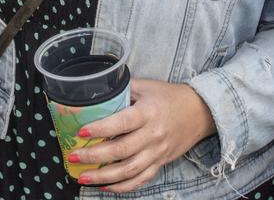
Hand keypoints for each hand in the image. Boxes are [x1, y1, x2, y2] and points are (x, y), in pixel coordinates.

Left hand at [69, 79, 216, 192]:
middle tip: (74, 156)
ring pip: (129, 170)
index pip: (122, 122)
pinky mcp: (160, 163)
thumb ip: (123, 89)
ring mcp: (157, 152)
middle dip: (94, 156)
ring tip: (83, 176)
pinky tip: (105, 186)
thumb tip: (96, 91)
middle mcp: (153, 135)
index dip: (100, 129)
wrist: (200, 111)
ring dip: (103, 177)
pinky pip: (140, 180)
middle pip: (121, 150)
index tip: (81, 131)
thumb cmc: (169, 96)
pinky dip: (122, 186)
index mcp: (148, 112)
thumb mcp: (146, 86)